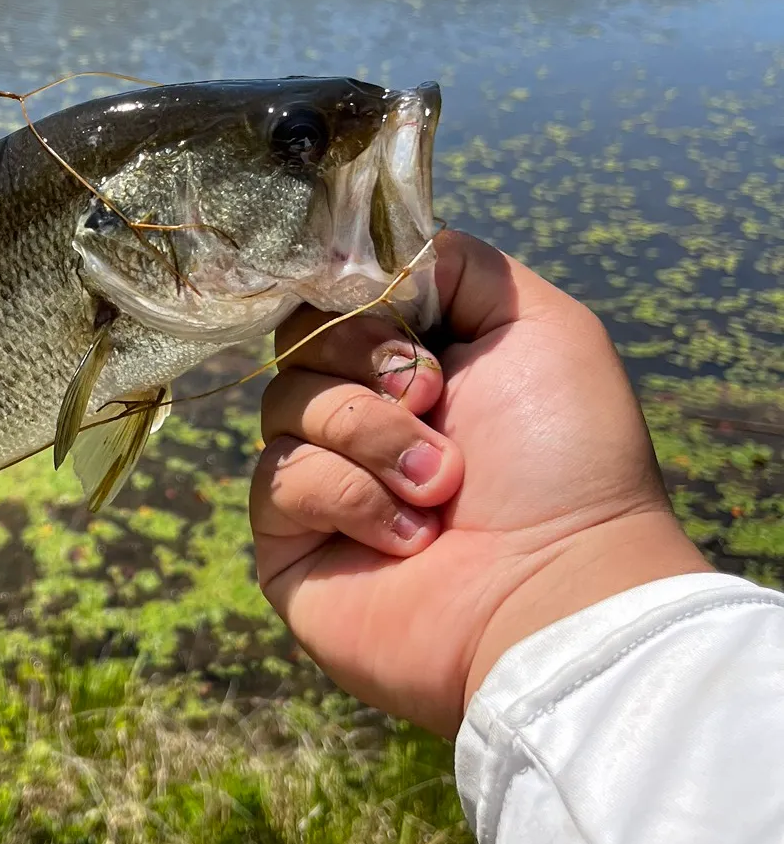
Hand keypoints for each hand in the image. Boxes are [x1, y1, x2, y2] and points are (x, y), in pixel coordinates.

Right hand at [251, 229, 711, 736]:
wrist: (554, 590)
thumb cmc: (566, 460)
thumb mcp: (540, 324)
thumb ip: (459, 265)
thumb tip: (379, 253)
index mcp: (414, 366)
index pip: (336, 300)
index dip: (362, 304)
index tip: (416, 331)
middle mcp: (364, 420)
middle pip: (298, 343)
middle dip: (370, 366)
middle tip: (436, 404)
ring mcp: (323, 483)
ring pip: (283, 405)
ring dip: (373, 436)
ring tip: (440, 486)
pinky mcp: (287, 543)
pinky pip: (279, 478)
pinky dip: (351, 496)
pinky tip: (410, 538)